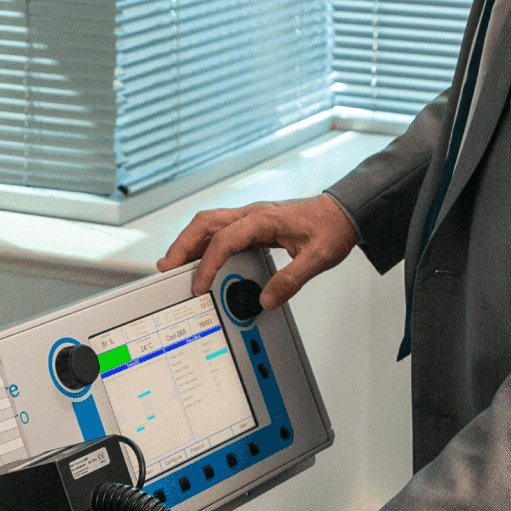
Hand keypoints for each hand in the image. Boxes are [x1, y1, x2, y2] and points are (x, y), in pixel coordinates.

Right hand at [157, 193, 357, 309]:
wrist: (343, 211)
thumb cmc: (332, 227)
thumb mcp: (318, 258)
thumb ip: (291, 279)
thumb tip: (266, 299)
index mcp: (264, 219)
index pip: (224, 239)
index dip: (208, 263)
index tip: (199, 285)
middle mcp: (252, 214)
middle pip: (204, 223)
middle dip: (182, 245)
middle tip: (166, 269)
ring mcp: (250, 217)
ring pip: (207, 223)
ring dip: (188, 242)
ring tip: (174, 265)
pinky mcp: (252, 224)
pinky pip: (219, 229)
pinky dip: (202, 243)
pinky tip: (198, 258)